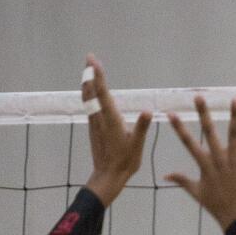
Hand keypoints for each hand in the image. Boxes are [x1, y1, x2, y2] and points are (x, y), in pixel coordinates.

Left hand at [82, 55, 152, 206]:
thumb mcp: (137, 145)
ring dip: (88, 82)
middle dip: (90, 74)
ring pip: (88, 98)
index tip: (94, 61)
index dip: (98, 76)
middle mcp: (99, 119)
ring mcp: (94, 123)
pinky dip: (88, 93)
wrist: (108, 176)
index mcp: (111, 120)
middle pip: (91, 92)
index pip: (102, 94)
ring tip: (88, 69)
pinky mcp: (93, 128)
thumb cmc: (125, 162)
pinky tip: (89, 91)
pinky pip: (89, 105)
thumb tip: (148, 110)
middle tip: (89, 57)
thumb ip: (141, 127)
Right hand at [165, 97, 235, 230]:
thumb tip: (165, 175)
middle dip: (203, 114)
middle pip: (209, 134)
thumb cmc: (216, 205)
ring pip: (234, 136)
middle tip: (199, 97)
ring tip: (235, 99)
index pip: (189, 144)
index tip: (171, 114)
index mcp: (204, 166)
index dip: (179, 129)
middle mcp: (218, 161)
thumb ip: (181, 180)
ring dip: (234, 117)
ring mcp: (234, 163)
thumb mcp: (196, 193)